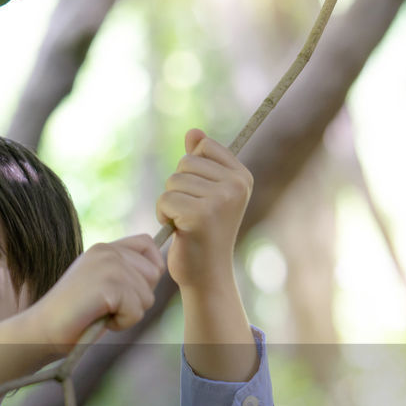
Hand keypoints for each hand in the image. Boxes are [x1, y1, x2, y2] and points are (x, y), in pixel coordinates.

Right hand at [29, 234, 164, 355]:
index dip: (150, 269)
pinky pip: (136, 311)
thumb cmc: (72, 315)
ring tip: (100, 313)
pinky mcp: (108, 285)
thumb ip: (122, 272)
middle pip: (154, 274)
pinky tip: (98, 320)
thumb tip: (157, 271)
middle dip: (138, 297)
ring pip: (147, 296)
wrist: (41, 330)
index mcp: (104, 248)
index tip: (130, 290)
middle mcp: (107, 251)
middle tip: (108, 307)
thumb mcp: (99, 284)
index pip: (148, 245)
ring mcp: (108, 266)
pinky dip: (121, 324)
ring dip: (128, 314)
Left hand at [157, 129, 252, 293]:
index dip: (191, 168)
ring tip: (184, 221)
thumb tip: (193, 132)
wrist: (206, 273)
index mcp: (242, 177)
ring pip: (173, 181)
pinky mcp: (200, 215)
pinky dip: (163, 215)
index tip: (200, 192)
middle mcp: (236, 185)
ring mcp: (220, 199)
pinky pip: (165, 199)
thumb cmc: (203, 233)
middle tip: (191, 212)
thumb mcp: (207, 193)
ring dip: (169, 202)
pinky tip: (178, 229)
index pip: (204, 146)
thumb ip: (202, 162)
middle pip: (185, 161)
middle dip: (178, 186)